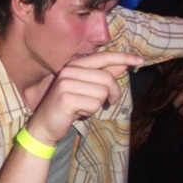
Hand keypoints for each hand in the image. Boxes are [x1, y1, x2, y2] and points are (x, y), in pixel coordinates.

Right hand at [27, 51, 143, 144]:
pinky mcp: (67, 98)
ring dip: (98, 104)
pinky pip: (94, 104)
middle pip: (107, 78)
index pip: (103, 57)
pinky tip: (79, 113)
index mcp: (74, 65)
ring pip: (102, 92)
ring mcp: (66, 83)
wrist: (43, 125)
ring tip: (85, 107)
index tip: (140, 60)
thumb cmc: (67, 106)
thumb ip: (103, 74)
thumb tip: (124, 64)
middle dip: (113, 93)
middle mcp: (69, 71)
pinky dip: (90, 112)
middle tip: (109, 102)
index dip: (123, 58)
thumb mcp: (86, 87)